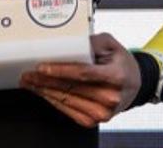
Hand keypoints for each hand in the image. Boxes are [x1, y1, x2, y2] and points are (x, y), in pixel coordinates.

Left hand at [19, 32, 141, 127]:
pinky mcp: (95, 120)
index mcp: (116, 76)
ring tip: (30, 83)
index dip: (60, 71)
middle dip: (45, 81)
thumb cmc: (121, 63)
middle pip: (71, 88)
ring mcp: (103, 112)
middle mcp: (110, 97)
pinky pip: (69, 111)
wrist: (135, 84)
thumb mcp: (111, 44)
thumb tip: (70, 42)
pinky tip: (43, 93)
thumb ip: (91, 41)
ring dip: (45, 92)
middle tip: (28, 74)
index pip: (83, 74)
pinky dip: (54, 101)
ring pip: (67, 101)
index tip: (42, 67)